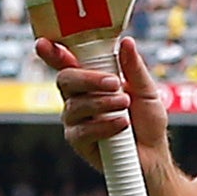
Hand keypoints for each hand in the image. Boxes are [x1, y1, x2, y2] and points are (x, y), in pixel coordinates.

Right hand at [36, 36, 166, 172]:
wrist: (153, 153)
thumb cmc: (147, 121)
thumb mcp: (146, 90)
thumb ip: (134, 68)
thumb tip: (127, 42)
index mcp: (91, 80)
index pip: (67, 62)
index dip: (52, 53)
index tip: (43, 43)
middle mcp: (78, 97)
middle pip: (65, 80)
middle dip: (88, 79)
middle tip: (114, 83)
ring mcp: (75, 119)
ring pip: (74, 105)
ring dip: (102, 103)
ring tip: (125, 104)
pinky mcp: (78, 141)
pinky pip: (82, 130)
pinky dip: (104, 125)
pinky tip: (122, 124)